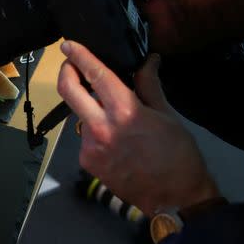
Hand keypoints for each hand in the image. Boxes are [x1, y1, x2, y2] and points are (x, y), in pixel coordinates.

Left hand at [57, 40, 219, 216]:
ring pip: (80, 115)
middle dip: (65, 72)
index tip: (68, 44)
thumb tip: (148, 62)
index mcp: (124, 111)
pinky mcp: (87, 161)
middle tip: (68, 64)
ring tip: (114, 118)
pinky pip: (85, 137)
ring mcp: (90, 146)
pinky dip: (95, 132)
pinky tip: (115, 141)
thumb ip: (149, 86)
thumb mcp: (167, 116)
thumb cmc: (178, 157)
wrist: (174, 199)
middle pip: (68, 91)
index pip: (95, 74)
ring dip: (89, 109)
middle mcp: (101, 127)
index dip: (79, 56)